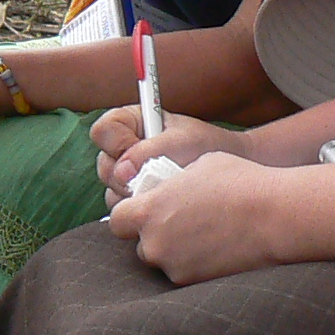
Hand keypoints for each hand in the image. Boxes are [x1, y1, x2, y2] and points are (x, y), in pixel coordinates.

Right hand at [91, 111, 247, 200]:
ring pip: (112, 191)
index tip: (134, 150)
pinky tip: (166, 204)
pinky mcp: (137, 198)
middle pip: (104, 166)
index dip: (114, 142)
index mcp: (129, 124)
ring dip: (135, 195)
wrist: (231, 169)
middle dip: (126, 176)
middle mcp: (124, 150)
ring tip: (167, 190)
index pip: (103, 131)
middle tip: (153, 177)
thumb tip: (123, 173)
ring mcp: (129, 177)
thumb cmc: (206, 145)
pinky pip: (126, 209)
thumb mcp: (181, 141)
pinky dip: (143, 210)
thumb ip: (150, 152)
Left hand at [107, 153, 286, 285]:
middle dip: (155, 236)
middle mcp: (155, 243)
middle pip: (141, 245)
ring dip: (176, 252)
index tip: (145, 213)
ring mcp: (175, 267)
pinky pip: (187, 274)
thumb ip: (171, 182)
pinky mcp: (196, 283)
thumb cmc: (241, 183)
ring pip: (164, 262)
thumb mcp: (198, 166)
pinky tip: (218, 249)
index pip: (117, 221)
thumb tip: (165, 186)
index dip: (129, 217)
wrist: (277, 216)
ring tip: (205, 236)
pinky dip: (196, 265)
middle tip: (181, 224)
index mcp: (148, 211)